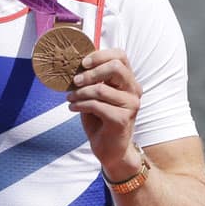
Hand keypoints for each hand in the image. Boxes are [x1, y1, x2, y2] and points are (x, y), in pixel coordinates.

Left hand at [67, 48, 142, 179]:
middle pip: (115, 67)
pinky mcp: (122, 119)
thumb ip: (92, 80)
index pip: (120, 56)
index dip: (100, 55)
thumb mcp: (95, 95)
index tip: (83, 63)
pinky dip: (80, 105)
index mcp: (128, 81)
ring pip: (101, 89)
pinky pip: (96, 105)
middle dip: (90, 73)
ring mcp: (131, 105)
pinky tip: (73, 108)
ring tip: (70, 98)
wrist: (110, 150)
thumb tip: (74, 64)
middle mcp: (134, 90)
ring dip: (80, 93)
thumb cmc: (100, 120)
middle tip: (75, 81)